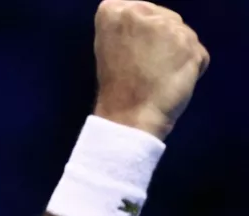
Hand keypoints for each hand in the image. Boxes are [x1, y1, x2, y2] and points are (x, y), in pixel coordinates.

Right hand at [92, 0, 209, 139]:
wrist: (129, 117)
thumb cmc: (116, 88)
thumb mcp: (107, 46)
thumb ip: (127, 26)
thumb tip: (150, 20)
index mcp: (113, 11)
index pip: (133, 7)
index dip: (137, 30)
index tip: (130, 50)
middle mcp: (142, 13)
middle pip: (161, 16)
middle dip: (159, 38)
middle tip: (144, 65)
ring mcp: (169, 28)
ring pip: (181, 33)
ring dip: (175, 52)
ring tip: (157, 75)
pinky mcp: (190, 45)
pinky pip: (197, 51)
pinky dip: (191, 66)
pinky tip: (172, 80)